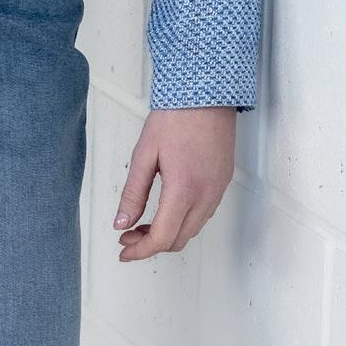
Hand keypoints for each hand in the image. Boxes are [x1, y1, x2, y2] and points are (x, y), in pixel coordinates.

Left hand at [114, 105, 236, 259]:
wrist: (207, 93)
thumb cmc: (176, 116)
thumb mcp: (144, 155)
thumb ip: (133, 193)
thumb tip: (122, 223)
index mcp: (184, 190)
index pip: (162, 238)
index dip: (140, 251)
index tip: (124, 251)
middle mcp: (206, 195)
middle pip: (178, 240)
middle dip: (151, 245)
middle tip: (128, 235)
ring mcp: (218, 190)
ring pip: (192, 230)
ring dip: (168, 234)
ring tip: (143, 224)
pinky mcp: (222, 182)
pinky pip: (203, 214)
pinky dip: (183, 222)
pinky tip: (166, 210)